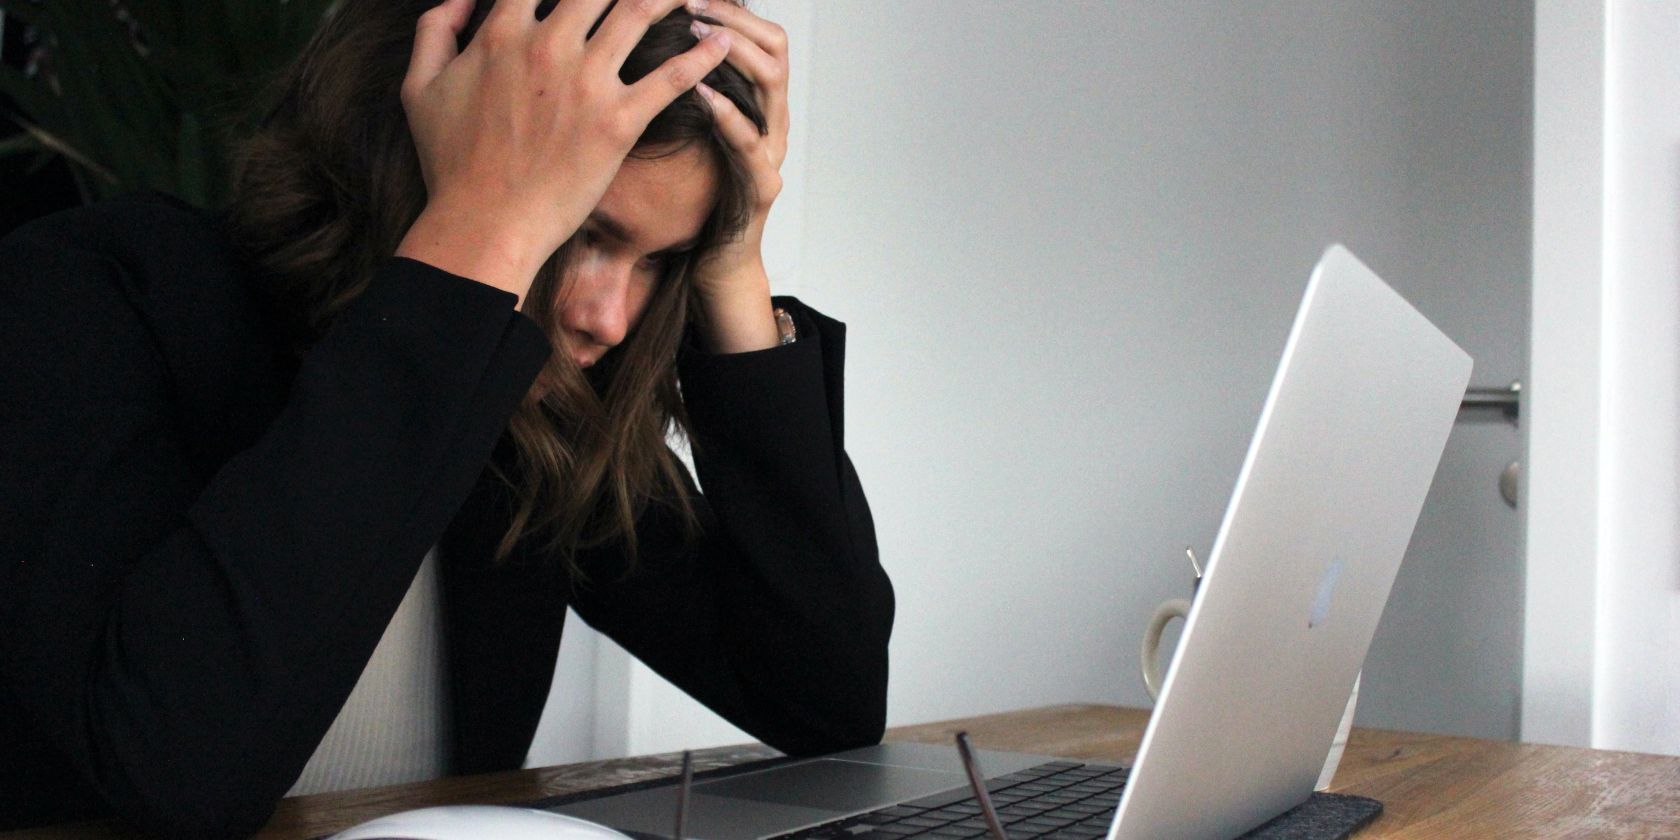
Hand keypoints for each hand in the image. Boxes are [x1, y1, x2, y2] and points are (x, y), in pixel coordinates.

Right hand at [394, 0, 732, 307]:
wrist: (484, 225)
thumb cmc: (451, 163)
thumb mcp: (419, 89)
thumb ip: (434, 31)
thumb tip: (459, 0)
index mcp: (502, 33)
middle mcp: (547, 46)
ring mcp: (585, 83)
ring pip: (640, 11)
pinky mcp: (617, 122)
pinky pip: (670, 77)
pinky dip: (702, 55)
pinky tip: (722, 41)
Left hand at [687, 0, 788, 352]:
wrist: (711, 262)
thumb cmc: (690, 196)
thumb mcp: (680, 132)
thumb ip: (673, 89)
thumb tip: (635, 45)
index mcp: (754, 103)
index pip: (759, 34)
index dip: (731, 8)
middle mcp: (771, 120)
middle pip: (774, 46)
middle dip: (733, 18)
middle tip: (692, 3)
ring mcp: (772, 151)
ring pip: (772, 83)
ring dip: (733, 52)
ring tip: (693, 34)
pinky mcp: (762, 186)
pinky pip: (751, 142)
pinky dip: (727, 113)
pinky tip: (700, 92)